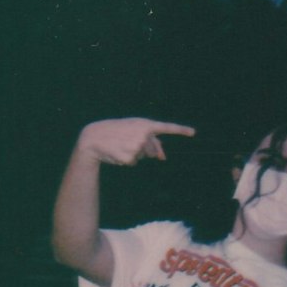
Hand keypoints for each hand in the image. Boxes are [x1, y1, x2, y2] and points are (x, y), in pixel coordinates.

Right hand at [76, 117, 195, 164]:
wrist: (94, 137)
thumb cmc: (116, 132)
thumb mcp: (134, 131)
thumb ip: (151, 141)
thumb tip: (163, 158)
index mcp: (145, 124)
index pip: (166, 127)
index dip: (181, 130)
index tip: (193, 133)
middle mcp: (143, 135)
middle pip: (154, 150)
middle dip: (145, 150)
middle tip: (128, 142)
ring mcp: (137, 146)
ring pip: (144, 156)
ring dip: (135, 154)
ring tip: (121, 145)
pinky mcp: (130, 157)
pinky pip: (134, 162)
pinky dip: (127, 160)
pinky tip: (118, 152)